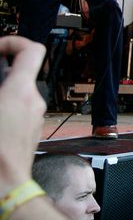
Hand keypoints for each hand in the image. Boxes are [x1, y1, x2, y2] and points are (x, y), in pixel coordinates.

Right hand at [0, 36, 46, 194]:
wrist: (5, 185)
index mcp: (20, 91)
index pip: (31, 49)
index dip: (12, 42)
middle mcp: (34, 101)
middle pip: (20, 73)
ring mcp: (35, 117)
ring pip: (18, 93)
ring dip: (1, 94)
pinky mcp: (31, 130)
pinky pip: (18, 110)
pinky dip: (5, 109)